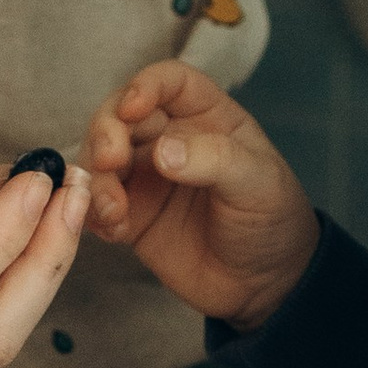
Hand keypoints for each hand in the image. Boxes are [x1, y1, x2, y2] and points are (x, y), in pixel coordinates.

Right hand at [80, 63, 317, 330]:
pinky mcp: (131, 216)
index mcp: (207, 117)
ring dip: (96, 178)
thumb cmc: (273, 220)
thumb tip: (163, 152)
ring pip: (100, 159)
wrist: (265, 285)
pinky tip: (112, 229)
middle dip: (106, 132)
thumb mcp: (258, 183)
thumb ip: (214, 159)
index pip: (169, 82)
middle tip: (110, 161)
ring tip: (111, 208)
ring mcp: (146, 178)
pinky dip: (94, 213)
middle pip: (120, 115)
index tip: (132, 107)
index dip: (145, 86)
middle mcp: (170, 139)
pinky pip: (97, 205)